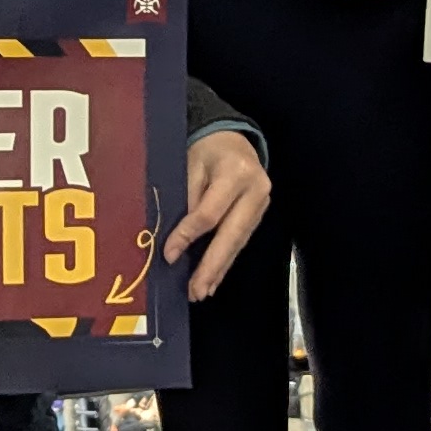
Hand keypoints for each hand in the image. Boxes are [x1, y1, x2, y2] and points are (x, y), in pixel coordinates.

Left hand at [165, 128, 270, 302]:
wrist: (232, 138)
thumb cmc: (205, 149)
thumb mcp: (190, 163)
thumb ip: (186, 197)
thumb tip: (177, 237)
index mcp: (236, 172)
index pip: (210, 213)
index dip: (188, 235)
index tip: (169, 255)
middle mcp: (256, 190)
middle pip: (231, 235)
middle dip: (212, 265)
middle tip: (195, 291)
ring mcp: (262, 204)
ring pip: (238, 242)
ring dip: (218, 269)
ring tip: (201, 291)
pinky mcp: (259, 214)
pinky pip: (240, 241)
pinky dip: (225, 261)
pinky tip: (213, 279)